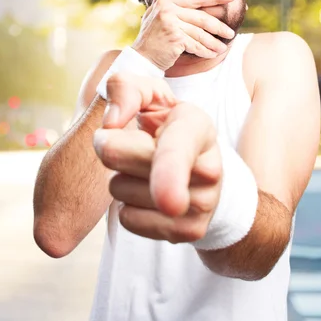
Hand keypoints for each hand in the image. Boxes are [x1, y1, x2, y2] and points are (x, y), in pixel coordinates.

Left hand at [93, 72, 221, 242]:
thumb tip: (111, 123)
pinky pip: (129, 220)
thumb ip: (125, 89)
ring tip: (146, 169)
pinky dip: (129, 206)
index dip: (170, 173)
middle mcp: (208, 168)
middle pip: (126, 166)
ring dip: (122, 179)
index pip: (178, 150)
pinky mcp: (189, 231)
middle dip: (112, 149)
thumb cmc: (164, 125)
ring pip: (122, 193)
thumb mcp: (148, 95)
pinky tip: (149, 193)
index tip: (169, 202)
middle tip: (132, 141)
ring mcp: (203, 204)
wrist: (196, 166)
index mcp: (197, 127)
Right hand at [132, 0, 237, 70]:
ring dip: (213, 43)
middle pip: (201, 17)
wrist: (141, 57)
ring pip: (200, 33)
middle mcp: (168, 9)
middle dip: (218, 26)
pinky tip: (212, 54)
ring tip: (222, 48)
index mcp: (166, 2)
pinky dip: (205, 51)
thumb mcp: (154, 13)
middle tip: (230, 33)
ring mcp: (171, 23)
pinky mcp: (174, 38)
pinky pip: (195, 44)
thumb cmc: (151, 36)